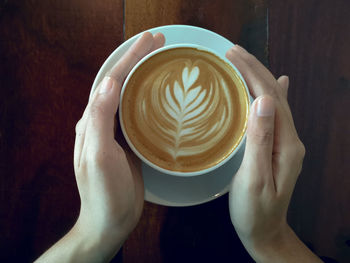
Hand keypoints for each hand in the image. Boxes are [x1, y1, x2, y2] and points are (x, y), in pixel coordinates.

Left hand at [36, 32, 164, 262]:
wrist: (111, 220)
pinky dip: (150, 98)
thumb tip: (108, 82)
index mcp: (93, 121)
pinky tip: (163, 95)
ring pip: (131, 96)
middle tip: (159, 43)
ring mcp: (118, 132)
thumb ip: (99, 119)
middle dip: (138, 59)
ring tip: (162, 61)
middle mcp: (103, 121)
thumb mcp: (99, 156)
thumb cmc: (104, 192)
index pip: (112, 80)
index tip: (150, 41)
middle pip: (121, 82)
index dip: (130, 58)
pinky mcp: (131, 143)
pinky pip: (140, 113)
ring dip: (144, 75)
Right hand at [226, 45, 320, 261]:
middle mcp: (290, 138)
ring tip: (243, 61)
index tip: (231, 56)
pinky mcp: (277, 147)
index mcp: (286, 143)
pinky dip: (271, 94)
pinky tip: (275, 85)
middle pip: (275, 94)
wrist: (265, 231)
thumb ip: (260, 139)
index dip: (252, 73)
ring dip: (259, 78)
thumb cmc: (254, 209)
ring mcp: (286, 142)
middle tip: (231, 52)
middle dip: (254, 69)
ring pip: (274, 101)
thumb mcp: (254, 177)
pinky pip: (275, 114)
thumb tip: (265, 100)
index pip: (270, 97)